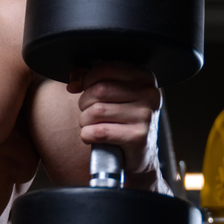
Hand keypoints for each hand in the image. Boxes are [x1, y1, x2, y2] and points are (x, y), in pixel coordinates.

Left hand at [67, 62, 162, 190]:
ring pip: (96, 111)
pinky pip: (99, 132)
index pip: (106, 69)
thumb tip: (74, 80)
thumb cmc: (123, 120)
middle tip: (88, 112)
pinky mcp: (138, 137)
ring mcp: (145, 116)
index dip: (88, 80)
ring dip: (84, 121)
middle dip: (84, 102)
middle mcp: (149, 95)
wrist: (139, 155)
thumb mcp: (114, 94)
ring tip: (92, 125)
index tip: (86, 89)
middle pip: (99, 90)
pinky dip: (87, 135)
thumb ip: (92, 79)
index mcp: (145, 78)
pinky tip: (92, 137)